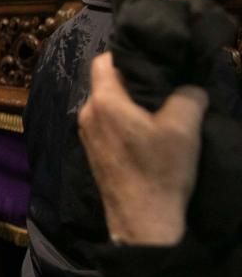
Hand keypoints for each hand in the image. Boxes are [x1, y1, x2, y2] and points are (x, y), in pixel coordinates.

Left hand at [78, 53, 205, 245]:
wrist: (141, 221)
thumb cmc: (159, 171)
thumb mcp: (183, 128)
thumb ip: (187, 96)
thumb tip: (189, 87)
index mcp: (103, 101)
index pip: (104, 60)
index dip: (127, 54)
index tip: (153, 59)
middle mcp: (87, 113)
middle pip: (106, 82)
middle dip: (132, 79)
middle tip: (163, 83)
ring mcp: (87, 134)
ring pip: (107, 103)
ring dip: (130, 102)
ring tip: (159, 107)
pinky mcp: (93, 151)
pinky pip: (106, 122)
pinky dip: (124, 119)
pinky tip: (147, 130)